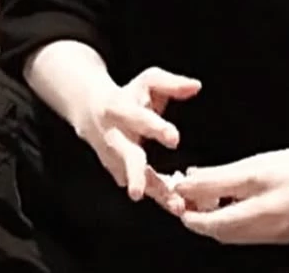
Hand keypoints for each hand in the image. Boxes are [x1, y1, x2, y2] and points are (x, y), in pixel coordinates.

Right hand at [73, 66, 200, 208]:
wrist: (92, 112)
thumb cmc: (129, 94)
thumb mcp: (148, 81)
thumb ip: (172, 84)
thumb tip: (196, 86)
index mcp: (121, 110)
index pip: (139, 120)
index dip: (156, 128)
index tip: (175, 139)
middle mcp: (115, 138)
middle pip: (126, 157)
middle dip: (135, 174)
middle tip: (141, 192)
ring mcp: (116, 160)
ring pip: (136, 181)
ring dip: (155, 194)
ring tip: (177, 207)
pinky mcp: (122, 174)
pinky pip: (144, 188)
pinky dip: (161, 198)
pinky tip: (182, 207)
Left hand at [174, 146, 288, 244]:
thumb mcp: (262, 164)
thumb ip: (224, 176)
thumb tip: (192, 180)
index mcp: (258, 212)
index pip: (210, 223)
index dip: (189, 211)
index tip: (176, 196)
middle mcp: (266, 231)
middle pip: (221, 234)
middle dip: (199, 217)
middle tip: (188, 197)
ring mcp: (278, 237)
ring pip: (236, 235)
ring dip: (217, 220)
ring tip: (210, 197)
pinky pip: (253, 234)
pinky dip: (238, 221)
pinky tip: (238, 203)